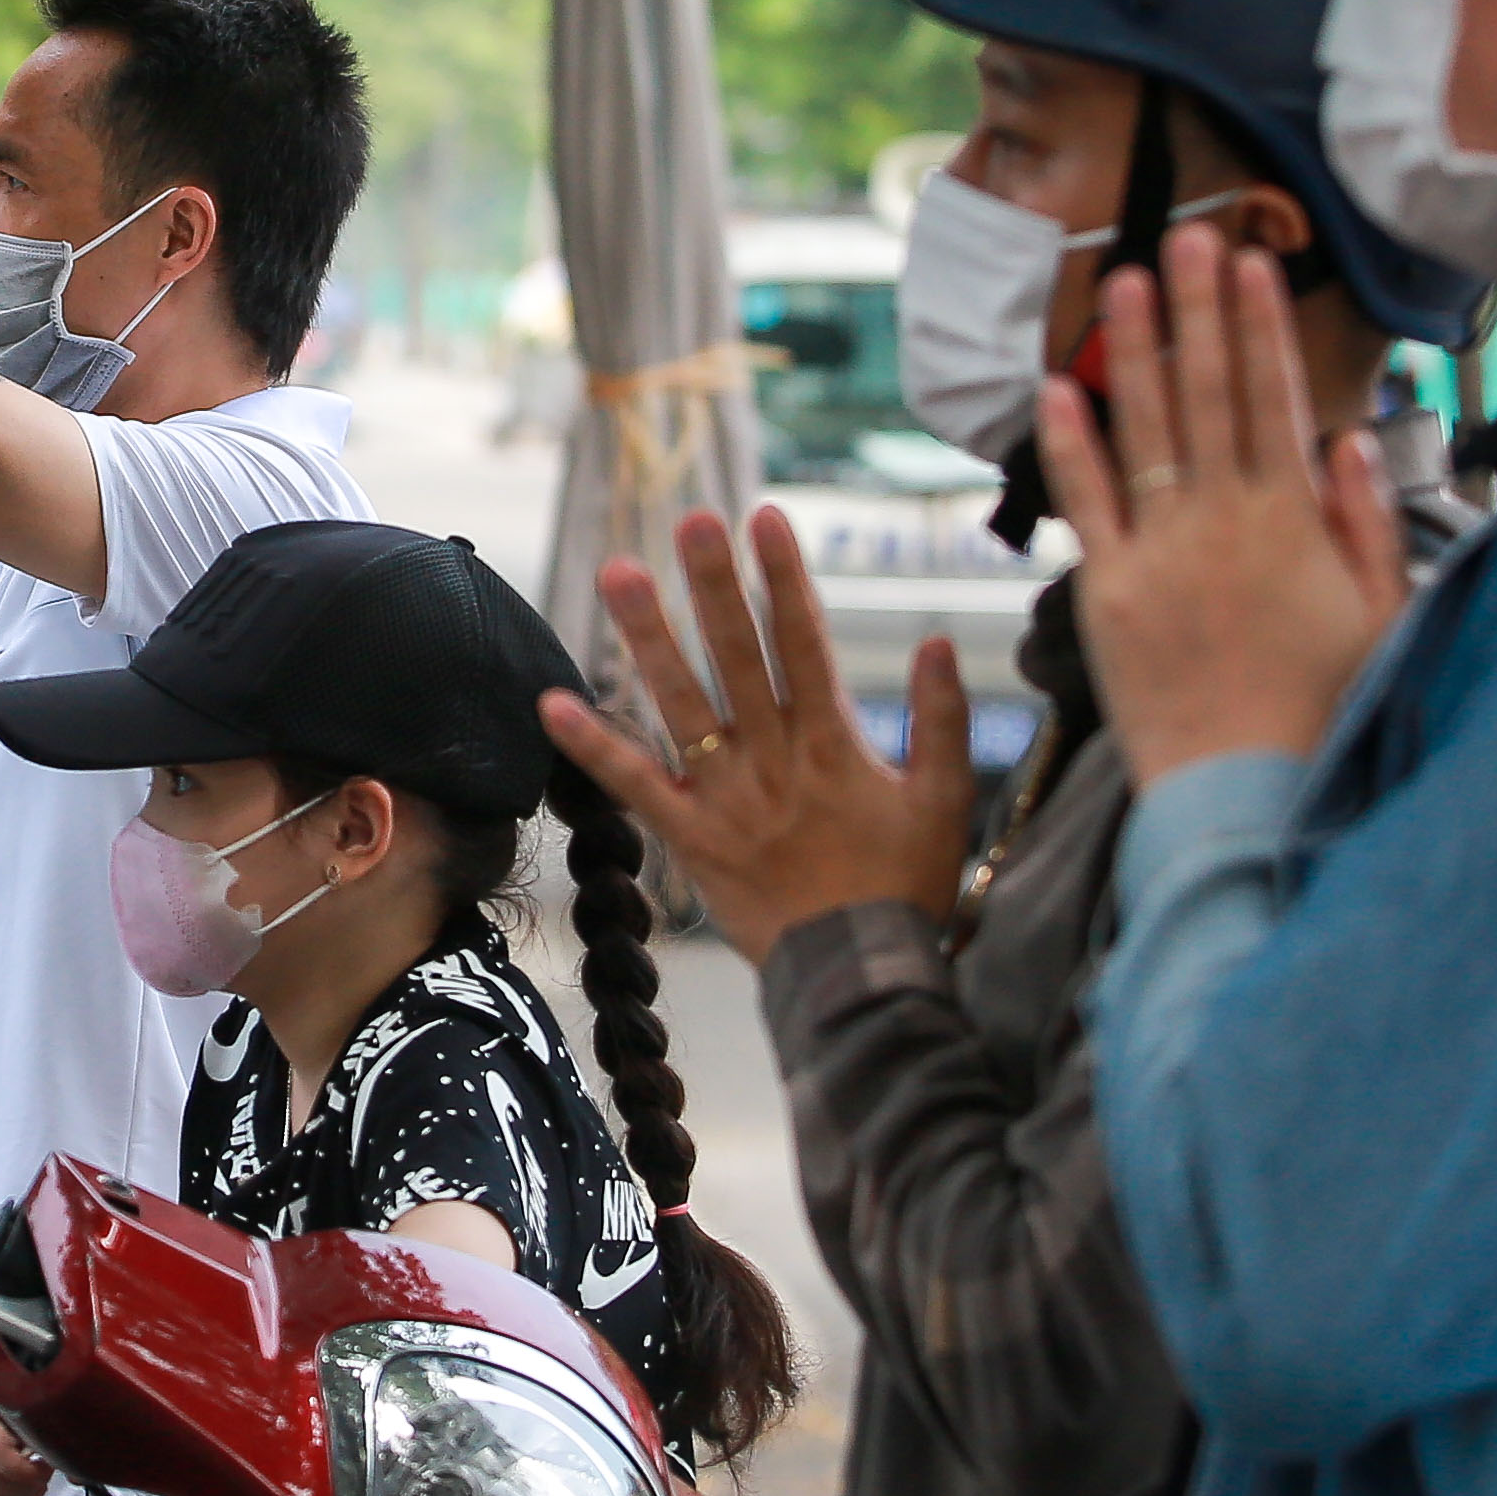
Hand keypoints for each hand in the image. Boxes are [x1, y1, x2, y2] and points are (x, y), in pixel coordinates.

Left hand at [537, 504, 972, 966]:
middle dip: (715, 584)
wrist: (859, 977)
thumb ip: (941, 718)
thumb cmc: (907, 889)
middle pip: (738, 657)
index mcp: (835, 744)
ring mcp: (726, 799)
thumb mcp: (944, 800)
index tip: (765, 518)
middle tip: (689, 521)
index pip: (805, 643)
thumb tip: (934, 638)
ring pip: (681, 704)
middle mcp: (774, 760)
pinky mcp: (691, 840)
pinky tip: (552, 701)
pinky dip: (592, 746)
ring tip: (619, 572)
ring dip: (649, 636)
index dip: (785, 579)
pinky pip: (635, 787)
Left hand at [1034, 225, 1406, 784]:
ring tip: (1125, 282)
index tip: (1251, 266)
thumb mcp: (1380, 612)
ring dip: (1133, 351)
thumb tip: (1348, 441)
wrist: (1248, 790)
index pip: (1274, 398)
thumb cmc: (1321, 712)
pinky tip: (1057, 389)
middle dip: (1199, 310)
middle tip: (1189, 238)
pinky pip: (1088, 504)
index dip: (1260, 327)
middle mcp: (1225, 522)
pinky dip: (1071, 444)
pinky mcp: (1110, 594)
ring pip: (1146, 431)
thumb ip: (1363, 522)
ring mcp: (1163, 554)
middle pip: (1210, 394)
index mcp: (1293, 521)